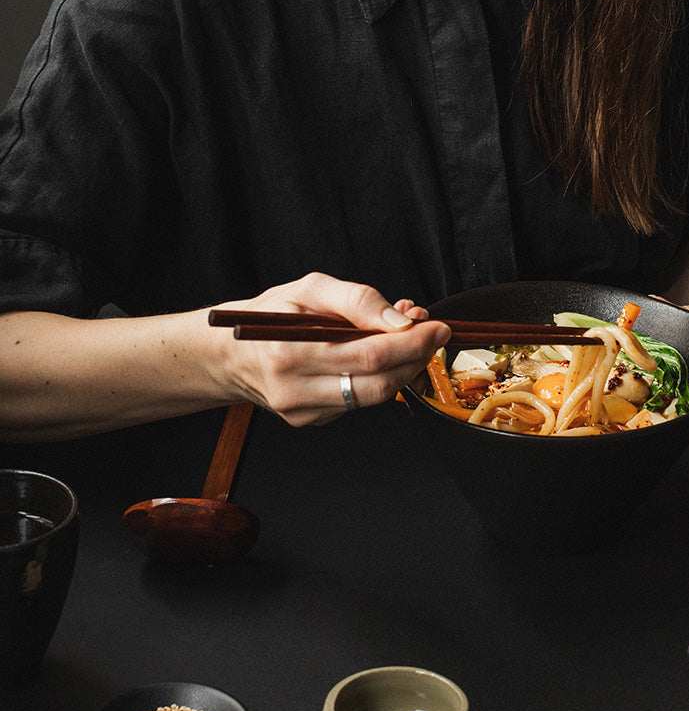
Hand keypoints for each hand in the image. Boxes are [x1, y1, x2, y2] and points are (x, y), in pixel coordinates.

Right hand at [217, 273, 448, 426]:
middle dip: (415, 358)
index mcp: (289, 353)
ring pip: (374, 396)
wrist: (231, 355)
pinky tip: (379, 355)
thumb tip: (400, 320)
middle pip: (378, 384)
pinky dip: (379, 377)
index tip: (437, 327)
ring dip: (403, 368)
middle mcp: (295, 390)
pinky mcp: (312, 421)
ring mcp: (304, 412)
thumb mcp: (309, 289)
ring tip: (408, 339)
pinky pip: (359, 401)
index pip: (368, 356)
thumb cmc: (271, 315)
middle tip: (432, 333)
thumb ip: (357, 300)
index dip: (411, 343)